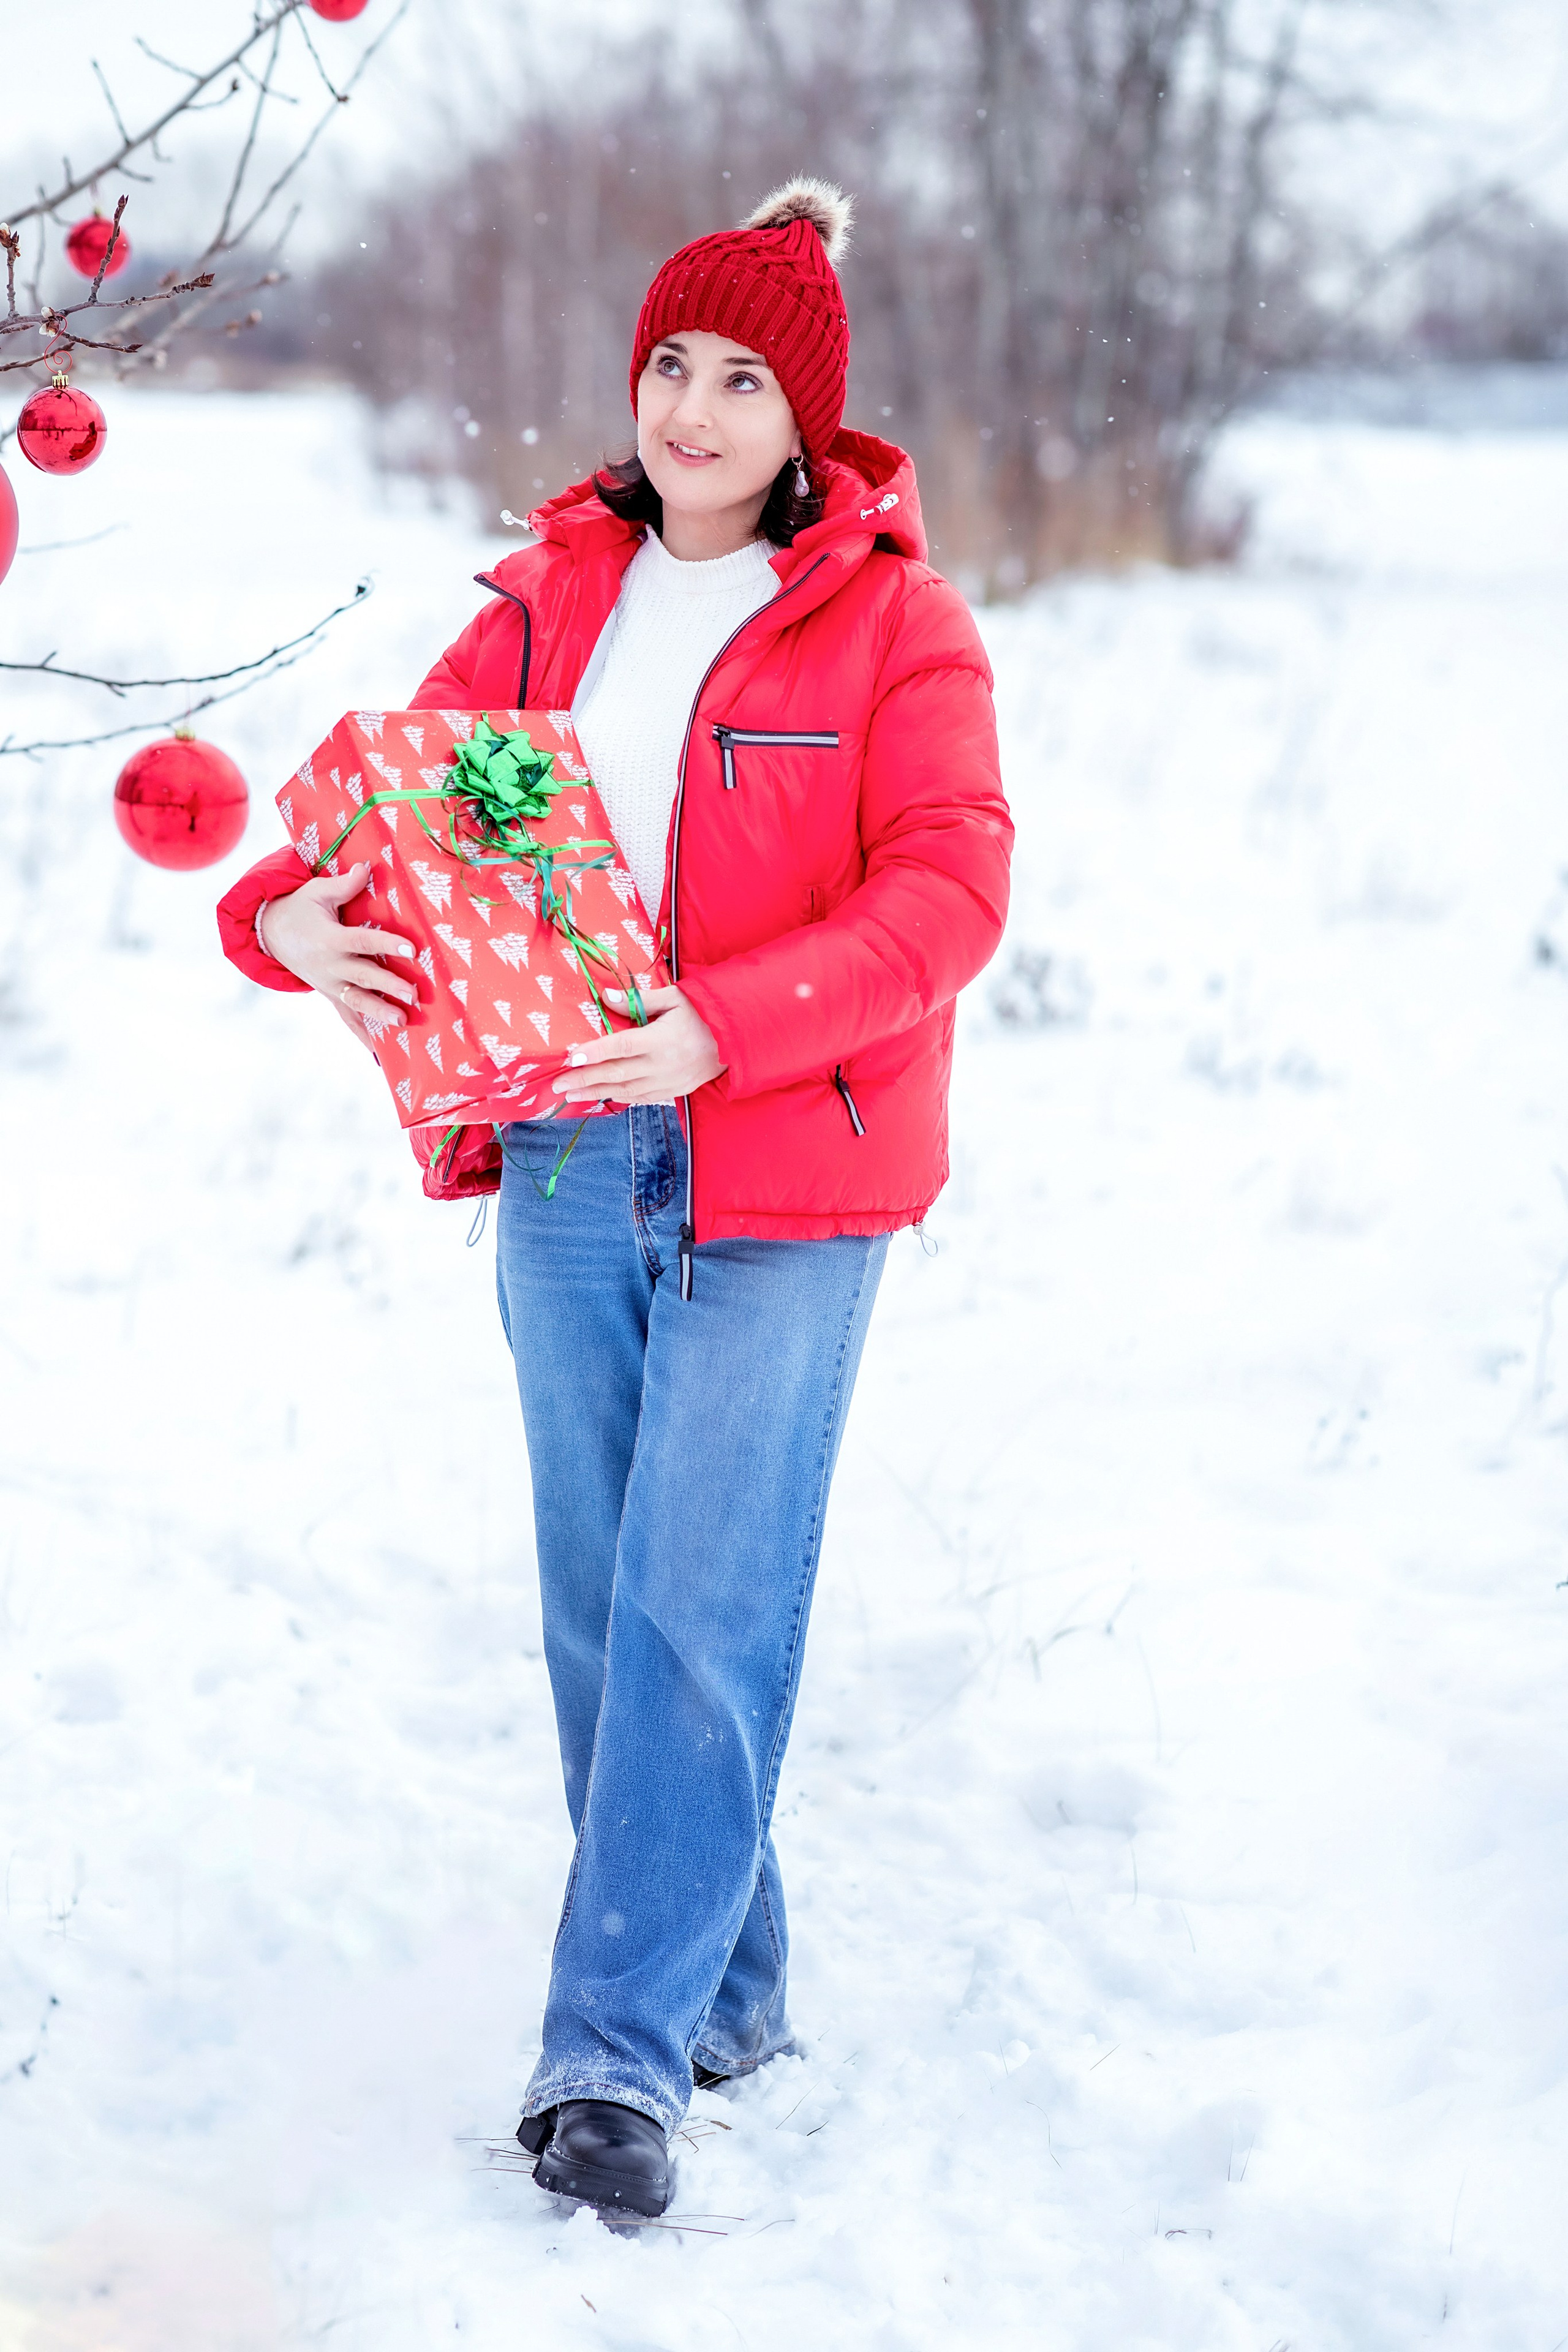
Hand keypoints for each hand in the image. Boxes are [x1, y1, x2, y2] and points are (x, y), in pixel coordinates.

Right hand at [261, 863, 417, 1047]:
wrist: (271, 935)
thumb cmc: (300, 909)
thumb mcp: (317, 892)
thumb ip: (344, 885)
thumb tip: (367, 867)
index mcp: (331, 939)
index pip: (363, 942)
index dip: (388, 945)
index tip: (413, 950)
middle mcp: (331, 966)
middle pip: (364, 977)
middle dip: (389, 987)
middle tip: (414, 996)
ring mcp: (329, 984)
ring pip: (357, 1002)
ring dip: (379, 1013)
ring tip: (402, 1022)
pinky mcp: (330, 995)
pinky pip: (347, 1018)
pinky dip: (363, 1036)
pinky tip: (380, 1053)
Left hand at [551, 984, 724, 1103]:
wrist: (736, 1040)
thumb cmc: (702, 1013)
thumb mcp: (674, 998)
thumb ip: (639, 999)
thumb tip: (606, 996)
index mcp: (661, 1039)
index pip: (622, 1046)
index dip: (595, 1052)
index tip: (572, 1057)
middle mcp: (662, 1064)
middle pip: (617, 1073)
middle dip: (585, 1079)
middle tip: (558, 1084)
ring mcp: (668, 1082)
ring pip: (626, 1091)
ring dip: (596, 1093)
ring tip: (572, 1094)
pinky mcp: (673, 1091)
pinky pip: (641, 1098)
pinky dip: (619, 1099)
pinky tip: (602, 1098)